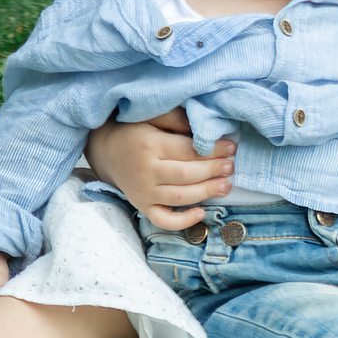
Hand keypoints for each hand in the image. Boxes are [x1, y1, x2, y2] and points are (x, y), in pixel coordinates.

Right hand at [86, 109, 233, 230]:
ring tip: (226, 186)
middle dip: (213, 171)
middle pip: (186, 175)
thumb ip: (178, 120)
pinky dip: (182, 222)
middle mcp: (146, 172)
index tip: (232, 148)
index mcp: (150, 146)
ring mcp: (143, 193)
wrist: (105, 151)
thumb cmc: (135, 130)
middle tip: (231, 167)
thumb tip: (206, 127)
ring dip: (206, 193)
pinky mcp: (142, 206)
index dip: (213, 150)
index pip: (188, 150)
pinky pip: (163, 220)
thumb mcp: (153, 116)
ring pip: (179, 198)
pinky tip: (201, 213)